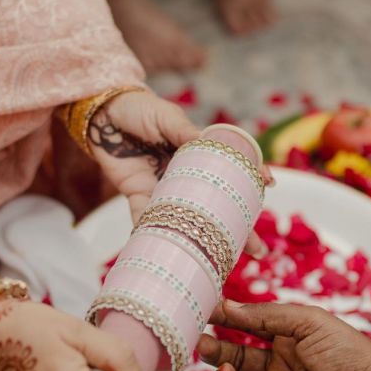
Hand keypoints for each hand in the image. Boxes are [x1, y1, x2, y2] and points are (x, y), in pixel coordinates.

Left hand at [86, 88, 269, 253]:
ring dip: (203, 240)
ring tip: (224, 261)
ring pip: (187, 219)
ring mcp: (163, 189)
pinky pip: (148, 220)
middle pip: (215, 207)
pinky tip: (174, 254)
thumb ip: (188, 134)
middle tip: (258, 250)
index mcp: (196, 155)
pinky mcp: (138, 196)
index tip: (269, 188)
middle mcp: (184, 177)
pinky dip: (156, 235)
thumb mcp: (168, 118)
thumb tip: (215, 146)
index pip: (230, 172)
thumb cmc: (140, 110)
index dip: (249, 182)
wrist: (101, 114)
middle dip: (237, 230)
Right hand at [199, 300, 370, 370]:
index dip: (224, 324)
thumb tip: (226, 305)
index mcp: (285, 341)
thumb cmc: (350, 354)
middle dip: (216, 353)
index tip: (202, 314)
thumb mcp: (308, 322)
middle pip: (234, 360)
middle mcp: (277, 369)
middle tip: (201, 345)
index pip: (245, 330)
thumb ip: (265, 316)